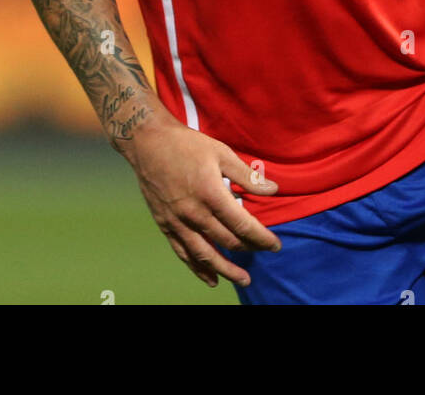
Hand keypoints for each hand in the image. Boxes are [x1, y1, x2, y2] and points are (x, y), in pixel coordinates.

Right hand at [124, 116, 281, 288]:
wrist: (149, 143)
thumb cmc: (188, 145)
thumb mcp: (221, 153)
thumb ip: (247, 176)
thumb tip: (273, 190)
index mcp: (211, 194)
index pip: (243, 226)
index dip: (262, 238)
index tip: (275, 245)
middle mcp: (194, 213)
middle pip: (228, 241)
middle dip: (250, 249)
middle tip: (264, 252)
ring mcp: (178, 222)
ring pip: (206, 255)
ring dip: (227, 270)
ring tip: (243, 280)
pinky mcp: (165, 225)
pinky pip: (184, 253)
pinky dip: (198, 268)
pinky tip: (211, 278)